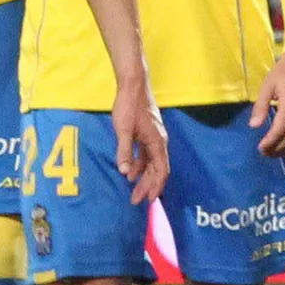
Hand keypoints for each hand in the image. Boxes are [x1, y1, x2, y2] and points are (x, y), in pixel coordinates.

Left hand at [110, 74, 169, 203]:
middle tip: (135, 200)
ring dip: (143, 176)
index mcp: (157, 142)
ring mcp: (154, 137)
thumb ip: (125, 151)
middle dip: (147, 186)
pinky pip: (146, 154)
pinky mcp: (147, 133)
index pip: (161, 170)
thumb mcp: (123, 129)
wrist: (133, 85)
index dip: (156, 187)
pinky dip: (140, 164)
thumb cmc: (129, 105)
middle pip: (157, 169)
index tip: (148, 200)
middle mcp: (159, 141)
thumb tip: (125, 172)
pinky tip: (130, 171)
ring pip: (151, 162)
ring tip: (132, 189)